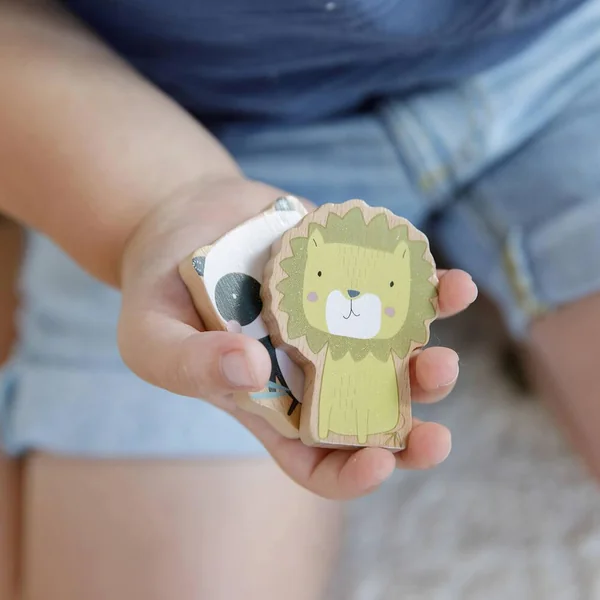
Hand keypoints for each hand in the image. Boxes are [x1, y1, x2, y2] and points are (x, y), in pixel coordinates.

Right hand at [118, 177, 477, 499]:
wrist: (184, 221)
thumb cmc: (160, 291)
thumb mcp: (152, 336)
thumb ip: (190, 363)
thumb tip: (253, 369)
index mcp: (270, 403)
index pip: (317, 460)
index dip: (351, 474)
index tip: (379, 464)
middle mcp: (313, 370)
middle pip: (371, 415)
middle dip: (410, 429)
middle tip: (435, 431)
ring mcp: (337, 323)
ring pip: (397, 357)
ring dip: (430, 365)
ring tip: (443, 359)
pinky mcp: (352, 276)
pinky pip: (402, 290)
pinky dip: (434, 292)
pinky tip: (455, 288)